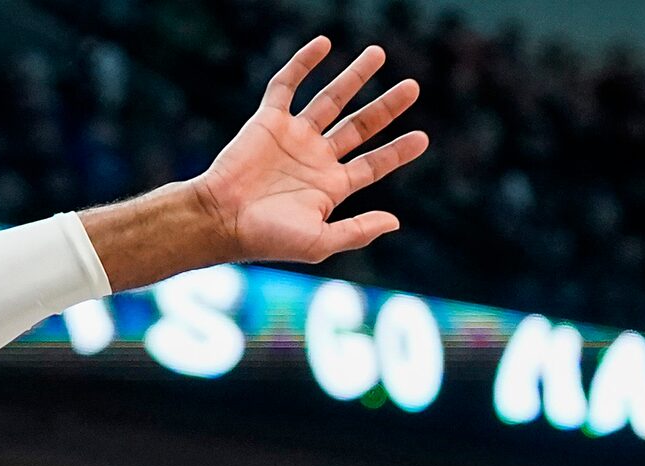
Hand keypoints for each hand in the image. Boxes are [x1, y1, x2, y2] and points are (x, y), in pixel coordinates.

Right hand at [197, 38, 427, 265]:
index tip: (422, 137)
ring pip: (331, 99)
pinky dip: (304, 63)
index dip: (398, 151)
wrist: (222, 219)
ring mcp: (294, 136)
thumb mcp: (320, 242)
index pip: (373, 164)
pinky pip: (288, 85)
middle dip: (386, 106)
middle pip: (361, 125)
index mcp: (332, 187)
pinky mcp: (269, 120)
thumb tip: (395, 221)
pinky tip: (324, 44)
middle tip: (413, 87)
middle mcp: (317, 158)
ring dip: (355, 77)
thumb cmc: (268, 238)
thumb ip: (358, 231)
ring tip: (379, 54)